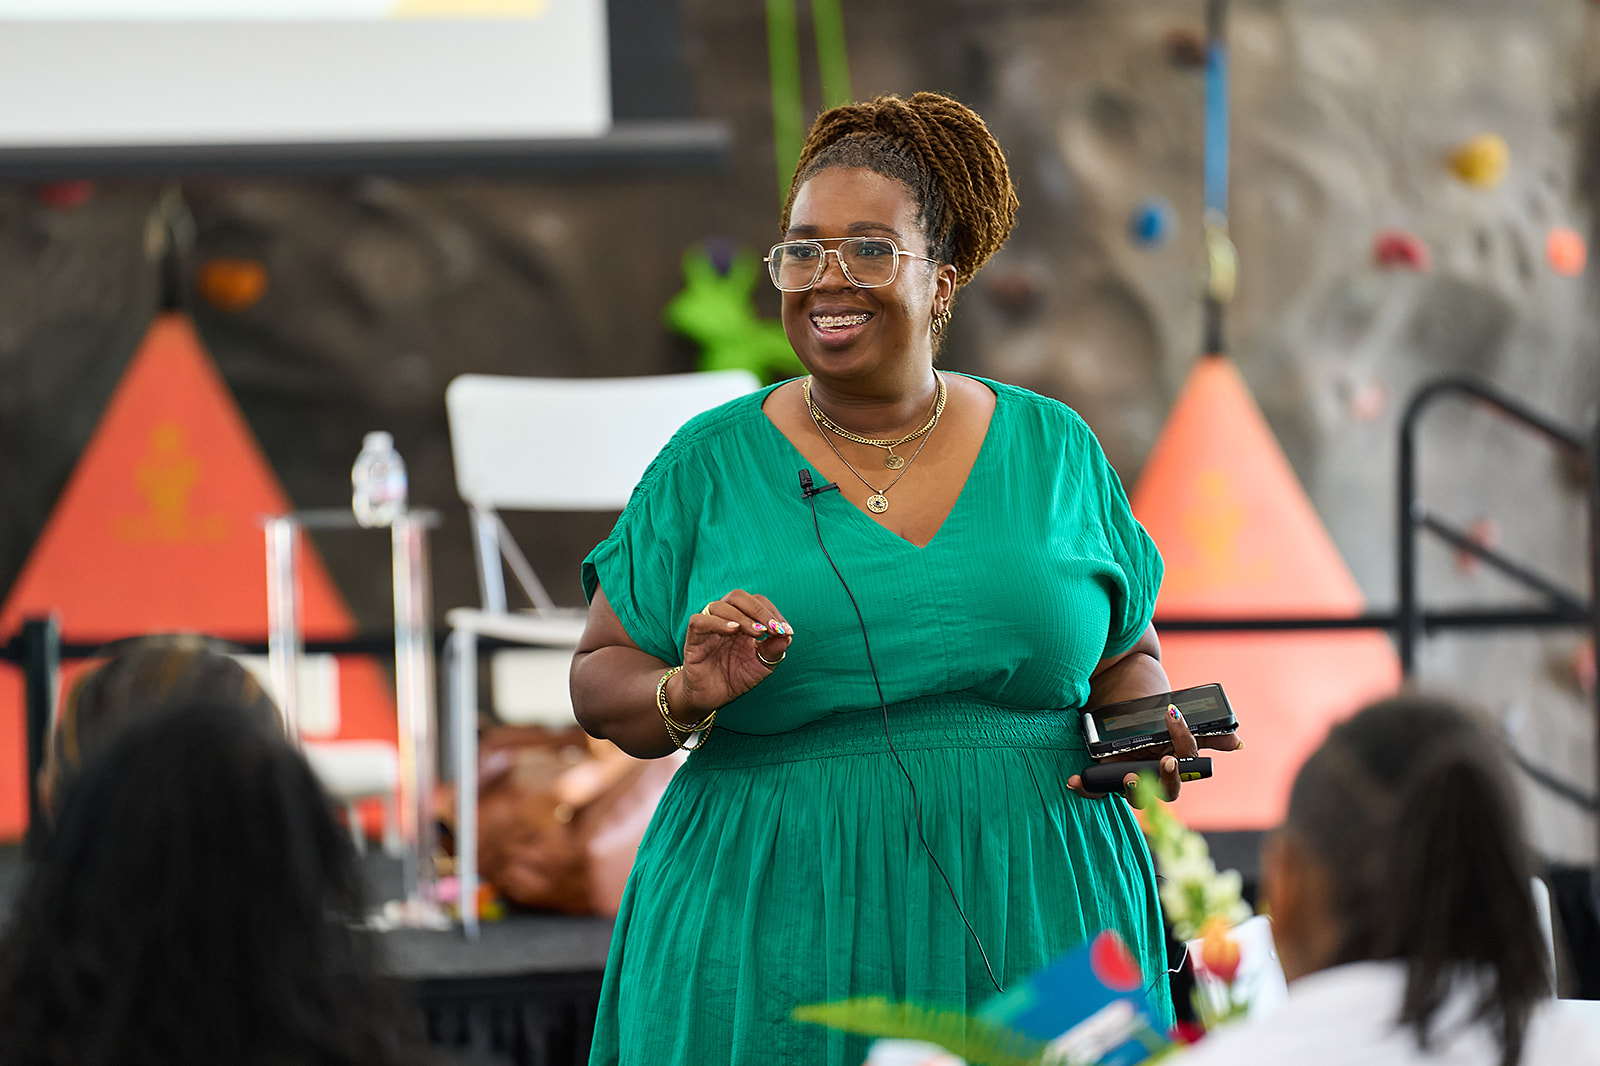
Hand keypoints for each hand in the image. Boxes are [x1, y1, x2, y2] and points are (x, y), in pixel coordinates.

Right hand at [673, 589, 793, 716]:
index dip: (772, 611)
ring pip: (719, 606)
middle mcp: (725, 619)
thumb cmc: (737, 678)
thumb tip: (787, 635)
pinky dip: (717, 623)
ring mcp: (708, 627)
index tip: (785, 630)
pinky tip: (733, 630)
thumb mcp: (762, 665)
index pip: (757, 602)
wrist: (714, 698)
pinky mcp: (693, 639)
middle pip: (738, 596)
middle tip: (773, 628)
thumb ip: (774, 650)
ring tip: (757, 633)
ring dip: (743, 617)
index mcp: (743, 620)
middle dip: (759, 610)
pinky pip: (700, 621)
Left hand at [1067, 702, 1237, 805]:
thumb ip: (1208, 731)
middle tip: (1159, 765)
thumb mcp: (1178, 717)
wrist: (1122, 685)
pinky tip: (1074, 781)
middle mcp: (1154, 773)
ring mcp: (1131, 774)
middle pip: (1163, 791)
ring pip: (1135, 795)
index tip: (1171, 755)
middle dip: (1163, 782)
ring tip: (1128, 778)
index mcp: (1174, 763)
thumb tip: (1237, 742)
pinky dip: (1088, 788)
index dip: (1178, 769)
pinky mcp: (1107, 772)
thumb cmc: (1154, 707)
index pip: (1182, 773)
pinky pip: (1099, 788)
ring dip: (1132, 790)